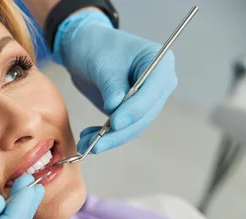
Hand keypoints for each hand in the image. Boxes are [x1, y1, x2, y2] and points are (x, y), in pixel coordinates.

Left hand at [53, 10, 177, 153]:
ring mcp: (147, 100)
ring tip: (84, 144)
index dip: (134, 110)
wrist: (86, 47)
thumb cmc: (97, 46)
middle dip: (119, 132)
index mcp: (161, 63)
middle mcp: (159, 84)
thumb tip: (115, 108)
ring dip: (109, 139)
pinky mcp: (131, 111)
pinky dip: (105, 136)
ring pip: (133, 127)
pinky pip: (122, 128)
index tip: (115, 123)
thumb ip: (112, 85)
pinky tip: (87, 137)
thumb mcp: (103, 63)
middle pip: (144, 115)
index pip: (152, 92)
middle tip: (95, 144)